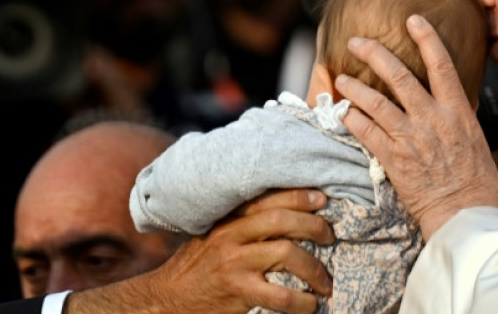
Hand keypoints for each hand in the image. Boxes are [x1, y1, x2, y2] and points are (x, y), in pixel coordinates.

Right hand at [66, 189, 333, 313]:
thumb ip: (243, 221)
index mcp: (229, 217)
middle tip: (330, 237)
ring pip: (287, 253)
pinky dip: (302, 301)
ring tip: (326, 282)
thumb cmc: (198, 265)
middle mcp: (231, 234)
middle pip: (282, 220)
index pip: (269, 197)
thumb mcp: (215, 234)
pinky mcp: (237, 291)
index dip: (300, 195)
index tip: (323, 198)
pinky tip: (311, 305)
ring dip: (315, 268)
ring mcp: (234, 262)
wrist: (167, 299)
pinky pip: (280, 294)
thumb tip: (289, 211)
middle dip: (315, 226)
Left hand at [335, 14, 497, 238]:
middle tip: (357, 41)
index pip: (441, 63)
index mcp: (457, 110)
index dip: (426, 37)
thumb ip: (457, 117)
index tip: (413, 20)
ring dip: (354, 88)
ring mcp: (411, 138)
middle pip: (399, 75)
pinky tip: (342, 112)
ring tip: (340, 78)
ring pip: (375, 102)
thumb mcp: (474, 139)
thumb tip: (450, 102)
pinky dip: (352, 119)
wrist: (467, 213)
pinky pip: (366, 132)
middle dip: (374, 53)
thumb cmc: (477, 182)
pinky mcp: (394, 159)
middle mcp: (433, 118)